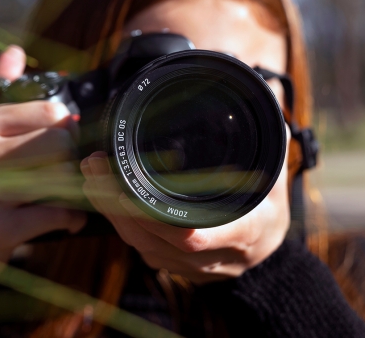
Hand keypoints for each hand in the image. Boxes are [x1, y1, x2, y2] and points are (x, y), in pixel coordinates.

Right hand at [0, 46, 86, 266]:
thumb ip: (1, 88)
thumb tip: (15, 51)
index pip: (50, 111)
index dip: (66, 128)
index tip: (61, 142)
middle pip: (61, 142)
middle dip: (71, 158)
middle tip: (64, 170)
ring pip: (61, 176)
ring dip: (73, 189)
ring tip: (65, 194)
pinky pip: (58, 214)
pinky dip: (72, 218)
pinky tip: (66, 218)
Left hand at [80, 138, 289, 283]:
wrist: (267, 255)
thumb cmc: (269, 208)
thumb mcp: (274, 177)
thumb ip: (266, 143)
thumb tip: (257, 95)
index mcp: (242, 233)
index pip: (193, 236)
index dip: (157, 218)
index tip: (127, 192)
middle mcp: (213, 257)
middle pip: (154, 238)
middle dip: (117, 203)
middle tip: (95, 165)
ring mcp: (189, 267)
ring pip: (140, 243)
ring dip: (109, 209)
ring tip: (90, 172)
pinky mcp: (172, 266)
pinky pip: (138, 246)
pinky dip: (117, 219)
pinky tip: (100, 193)